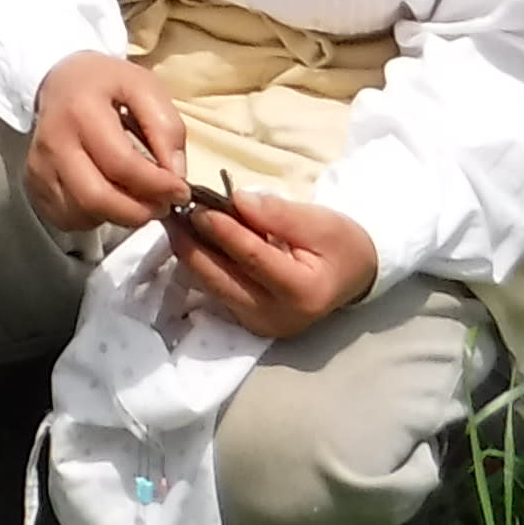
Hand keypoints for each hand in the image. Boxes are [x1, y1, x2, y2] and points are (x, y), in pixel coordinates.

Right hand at [24, 51, 188, 232]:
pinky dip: (95, 218)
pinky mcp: (33, 183)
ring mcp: (39, 166)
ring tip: (137, 199)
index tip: (181, 191)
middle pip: (96, 198)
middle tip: (161, 206)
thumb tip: (175, 176)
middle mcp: (53, 141)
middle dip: (137, 212)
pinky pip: (67, 218)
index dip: (157, 186)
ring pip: (82, 214)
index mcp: (82, 110)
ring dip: (117, 217)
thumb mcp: (145, 87)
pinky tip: (109, 198)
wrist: (59, 80)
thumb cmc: (106, 84)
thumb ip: (166, 128)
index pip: (122, 164)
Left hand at [164, 184, 381, 342]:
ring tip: (172, 224)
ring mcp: (260, 324)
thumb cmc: (340, 244)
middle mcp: (278, 317)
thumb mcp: (318, 221)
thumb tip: (236, 200)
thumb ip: (276, 213)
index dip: (225, 232)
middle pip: (224, 280)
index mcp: (302, 293)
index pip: (254, 259)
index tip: (199, 207)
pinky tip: (188, 240)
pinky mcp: (248, 321)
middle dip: (194, 246)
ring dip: (191, 255)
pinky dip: (200, 265)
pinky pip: (217, 292)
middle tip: (171, 215)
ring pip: (214, 288)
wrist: (352, 274)